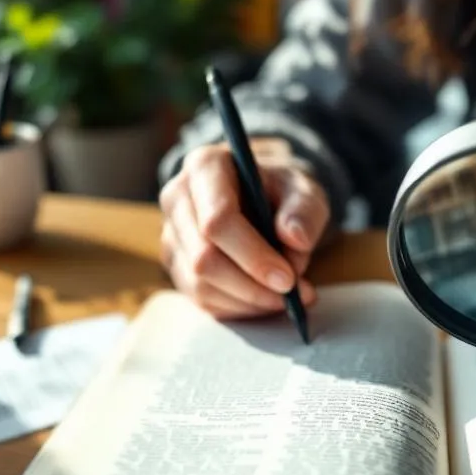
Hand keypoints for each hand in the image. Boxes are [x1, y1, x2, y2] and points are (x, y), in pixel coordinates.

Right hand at [159, 140, 328, 318]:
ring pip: (201, 284)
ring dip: (248, 300)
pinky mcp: (176, 264)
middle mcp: (177, 198)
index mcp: (205, 167)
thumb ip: (304, 211)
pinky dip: (239, 307)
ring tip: (288, 298)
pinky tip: (266, 300)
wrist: (262, 198)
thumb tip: (295, 239)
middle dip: (252, 285)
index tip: (288, 279)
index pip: (218, 219)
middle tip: (293, 295)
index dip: (253, 255)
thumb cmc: (281, 192)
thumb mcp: (304, 191)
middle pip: (204, 257)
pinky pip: (202, 299)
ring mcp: (171, 234)